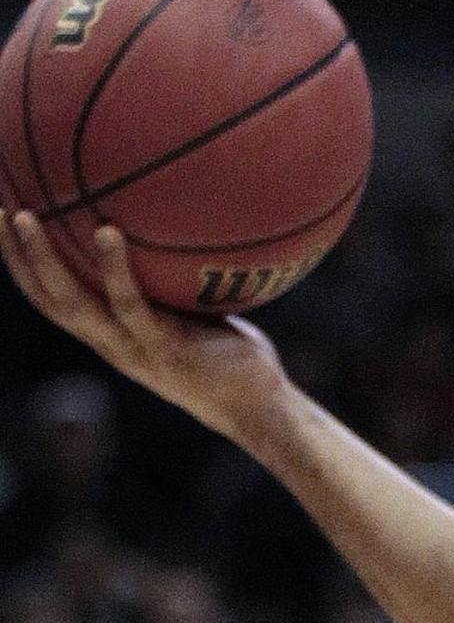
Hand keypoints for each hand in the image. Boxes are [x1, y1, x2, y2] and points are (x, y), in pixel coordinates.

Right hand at [1, 213, 288, 444]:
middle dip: (14, 255)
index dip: (21, 263)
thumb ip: (169, 282)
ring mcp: (133, 349)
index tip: (6, 218)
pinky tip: (109, 231)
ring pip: (73, 302)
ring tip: (27, 216)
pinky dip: (115, 269)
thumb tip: (172, 228)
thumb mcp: (189, 312)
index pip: (50, 298)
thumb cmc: (228, 354)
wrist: (258, 407)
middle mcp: (109, 344)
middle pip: (46, 297)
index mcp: (109, 335)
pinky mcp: (164, 349)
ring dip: (44, 259)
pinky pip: (130, 305)